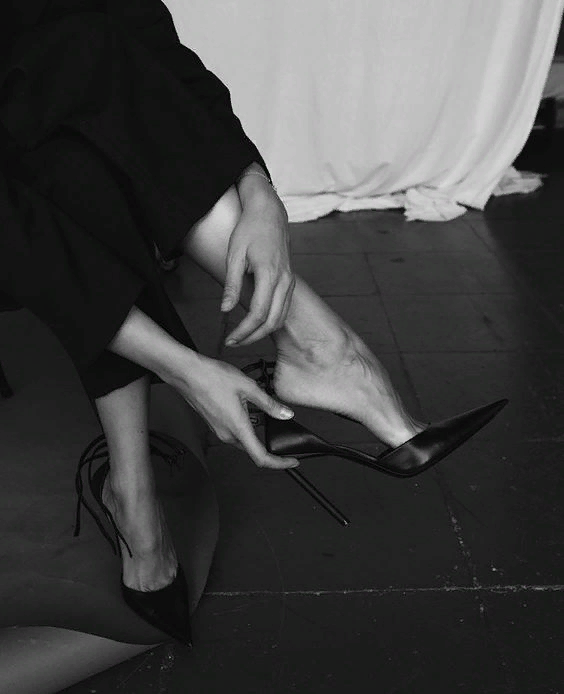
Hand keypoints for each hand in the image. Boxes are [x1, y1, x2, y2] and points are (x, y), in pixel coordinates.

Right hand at [168, 354, 299, 469]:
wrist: (187, 373)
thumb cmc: (212, 378)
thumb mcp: (248, 387)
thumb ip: (269, 404)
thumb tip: (285, 414)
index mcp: (237, 428)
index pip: (261, 458)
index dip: (279, 463)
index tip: (291, 461)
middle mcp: (227, 434)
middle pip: (253, 449)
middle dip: (269, 444)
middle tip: (282, 432)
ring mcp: (219, 430)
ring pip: (244, 438)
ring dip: (256, 430)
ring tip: (264, 410)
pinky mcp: (215, 424)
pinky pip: (235, 430)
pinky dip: (246, 423)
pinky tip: (249, 406)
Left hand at [221, 183, 294, 346]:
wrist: (269, 213)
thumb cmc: (250, 230)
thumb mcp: (234, 255)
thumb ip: (231, 285)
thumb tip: (224, 309)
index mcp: (270, 274)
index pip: (259, 313)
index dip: (244, 331)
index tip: (230, 339)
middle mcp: (284, 281)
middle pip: (273, 321)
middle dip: (253, 337)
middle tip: (234, 343)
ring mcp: (290, 282)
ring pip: (281, 318)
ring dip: (262, 332)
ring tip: (242, 337)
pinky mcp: (290, 282)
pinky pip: (284, 309)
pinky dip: (271, 322)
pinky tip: (256, 325)